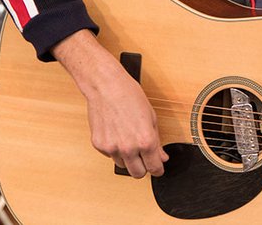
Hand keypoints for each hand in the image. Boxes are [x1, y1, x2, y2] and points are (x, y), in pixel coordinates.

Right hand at [52, 31, 168, 177]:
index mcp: (146, 141)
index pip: (154, 169)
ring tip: (128, 140)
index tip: (158, 168)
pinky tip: (116, 133)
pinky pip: (109, 155)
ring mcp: (112, 148)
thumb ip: (157, 141)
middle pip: (138, 174)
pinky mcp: (99, 145)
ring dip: (127, 158)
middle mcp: (129, 148)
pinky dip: (114, 149)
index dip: (158, 169)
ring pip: (123, 165)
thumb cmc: (130, 96)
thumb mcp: (151, 117)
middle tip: (144, 158)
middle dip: (143, 168)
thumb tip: (161, 157)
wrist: (106, 86)